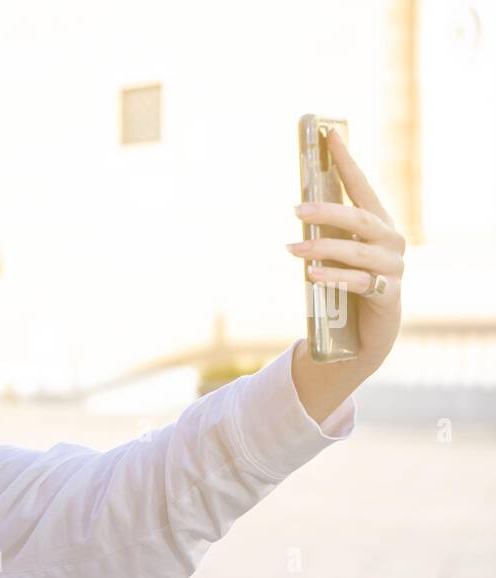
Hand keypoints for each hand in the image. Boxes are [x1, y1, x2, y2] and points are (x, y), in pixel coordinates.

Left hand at [287, 126, 405, 370]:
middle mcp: (391, 241)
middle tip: (296, 208)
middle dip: (328, 211)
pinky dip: (333, 276)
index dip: (347, 161)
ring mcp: (392, 268)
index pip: (362, 186)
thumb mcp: (335, 254)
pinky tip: (310, 274)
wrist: (364, 335)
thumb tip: (298, 207)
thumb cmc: (346, 284)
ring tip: (291, 248)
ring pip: (357, 251)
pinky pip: (358, 282)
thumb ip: (326, 232)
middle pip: (360, 219)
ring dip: (322, 248)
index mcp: (378, 223)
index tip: (329, 136)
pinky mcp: (387, 295)